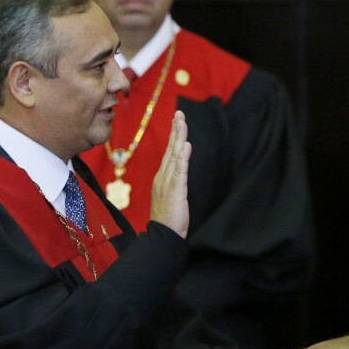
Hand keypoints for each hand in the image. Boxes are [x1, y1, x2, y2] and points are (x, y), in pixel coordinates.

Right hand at [150, 111, 191, 236]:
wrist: (162, 236)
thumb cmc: (167, 220)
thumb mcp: (171, 197)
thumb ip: (173, 183)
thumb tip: (177, 173)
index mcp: (162, 178)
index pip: (169, 153)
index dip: (174, 137)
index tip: (177, 121)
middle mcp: (163, 177)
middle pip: (171, 149)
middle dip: (176, 130)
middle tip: (179, 113)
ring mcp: (167, 182)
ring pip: (175, 155)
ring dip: (179, 137)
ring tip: (182, 122)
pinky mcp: (175, 190)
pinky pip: (180, 171)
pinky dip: (183, 157)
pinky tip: (186, 145)